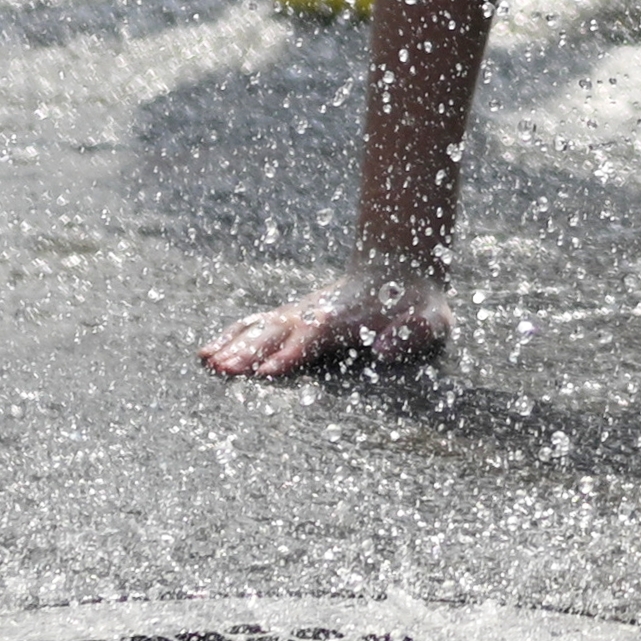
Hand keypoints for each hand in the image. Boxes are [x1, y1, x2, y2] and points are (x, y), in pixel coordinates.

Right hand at [201, 268, 449, 379]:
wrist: (399, 269)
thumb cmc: (418, 305)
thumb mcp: (433, 319)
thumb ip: (415, 332)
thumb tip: (384, 349)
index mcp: (348, 317)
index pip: (316, 334)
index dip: (294, 350)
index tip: (271, 369)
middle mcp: (317, 312)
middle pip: (280, 330)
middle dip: (254, 350)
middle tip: (228, 370)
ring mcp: (300, 312)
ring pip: (262, 326)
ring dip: (236, 344)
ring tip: (210, 364)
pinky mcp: (290, 316)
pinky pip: (254, 324)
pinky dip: (230, 336)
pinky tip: (207, 354)